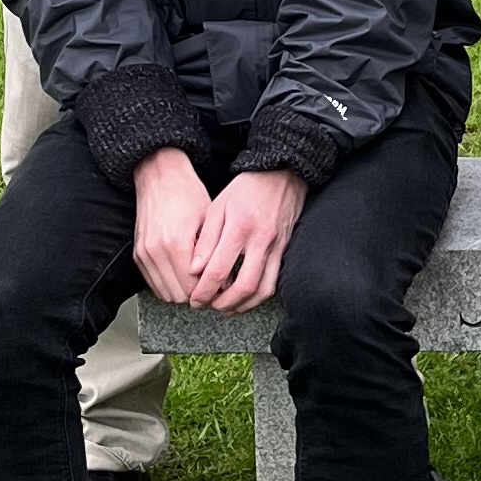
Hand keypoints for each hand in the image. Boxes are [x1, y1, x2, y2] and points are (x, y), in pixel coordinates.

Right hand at [133, 147, 212, 304]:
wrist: (160, 177)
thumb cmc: (187, 193)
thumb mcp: (209, 219)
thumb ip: (213, 252)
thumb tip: (224, 280)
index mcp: (176, 242)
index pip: (193, 286)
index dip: (209, 289)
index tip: (220, 285)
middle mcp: (156, 251)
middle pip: (178, 294)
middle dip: (196, 294)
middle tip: (211, 284)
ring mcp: (144, 254)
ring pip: (165, 293)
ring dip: (181, 291)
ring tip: (197, 280)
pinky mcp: (138, 255)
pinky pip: (153, 284)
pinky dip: (168, 285)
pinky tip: (182, 274)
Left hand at [187, 168, 308, 312]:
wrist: (282, 173)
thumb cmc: (246, 188)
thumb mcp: (218, 206)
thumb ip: (206, 239)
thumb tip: (194, 270)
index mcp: (239, 227)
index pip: (219, 270)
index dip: (204, 291)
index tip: (195, 299)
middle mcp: (261, 240)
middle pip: (244, 286)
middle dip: (223, 304)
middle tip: (209, 306)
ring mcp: (277, 246)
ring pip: (263, 289)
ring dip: (243, 305)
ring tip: (226, 307)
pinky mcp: (285, 249)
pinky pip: (274, 281)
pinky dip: (258, 295)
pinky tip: (245, 296)